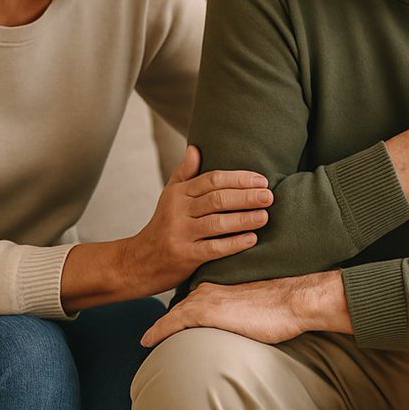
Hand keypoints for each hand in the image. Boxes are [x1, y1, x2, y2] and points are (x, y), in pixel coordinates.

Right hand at [123, 145, 272, 294]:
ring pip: (217, 223)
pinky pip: (214, 248)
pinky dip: (234, 243)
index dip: (238, 178)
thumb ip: (185, 173)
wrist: (139, 261)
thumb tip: (195, 148)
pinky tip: (252, 239)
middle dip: (246, 196)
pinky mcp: (185, 256)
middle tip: (269, 196)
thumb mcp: (169, 196)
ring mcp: (181, 234)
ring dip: (244, 218)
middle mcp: (179, 211)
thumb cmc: (162, 225)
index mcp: (179, 194)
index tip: (261, 180)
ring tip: (265, 215)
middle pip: (217, 199)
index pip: (212, 180)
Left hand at [140, 271, 350, 346]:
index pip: (193, 297)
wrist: (292, 300)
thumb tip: (247, 317)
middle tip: (152, 331)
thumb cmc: (282, 304)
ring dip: (159, 326)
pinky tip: (147, 340)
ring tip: (147, 337)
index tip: (170, 318)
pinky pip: (172, 323)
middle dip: (166, 316)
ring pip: (173, 313)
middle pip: (180, 304)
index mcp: (220, 284)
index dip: (181, 308)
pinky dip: (158, 331)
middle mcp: (208, 288)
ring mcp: (204, 299)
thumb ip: (244, 306)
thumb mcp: (258, 302)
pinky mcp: (204, 312)